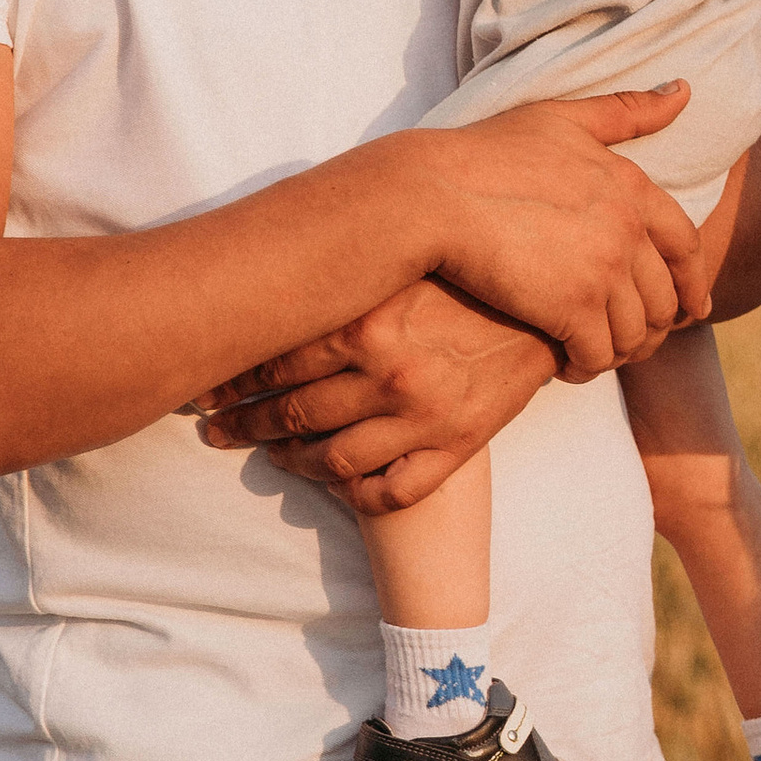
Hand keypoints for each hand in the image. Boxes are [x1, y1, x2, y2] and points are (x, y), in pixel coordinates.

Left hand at [197, 278, 557, 512]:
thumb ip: (345, 281)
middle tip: (214, 431)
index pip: (275, 362)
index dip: (231, 381)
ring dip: (290, 463)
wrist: (554, 301)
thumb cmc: (469, 274)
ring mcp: (422, 417)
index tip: (205, 390)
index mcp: (368, 323)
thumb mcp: (403, 266)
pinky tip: (336, 483)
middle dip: (244, 426)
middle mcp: (389, 374)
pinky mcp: (456, 446)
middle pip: (292, 414)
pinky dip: (353, 494)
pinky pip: (389, 491)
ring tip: (270, 457)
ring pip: (331, 460)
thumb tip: (270, 275)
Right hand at [413, 87, 705, 376]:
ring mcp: (603, 270)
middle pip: (666, 297)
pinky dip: (587, 367)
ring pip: (636, 333)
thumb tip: (685, 91)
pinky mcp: (572, 308)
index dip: (694, 281)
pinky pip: (599, 355)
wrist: (431, 195)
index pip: (686, 244)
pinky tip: (566, 366)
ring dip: (619, 352)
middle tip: (633, 343)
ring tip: (595, 355)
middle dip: (655, 327)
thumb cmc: (485, 153)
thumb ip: (625, 111)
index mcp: (631, 185)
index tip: (694, 308)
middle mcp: (628, 229)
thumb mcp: (560, 118)